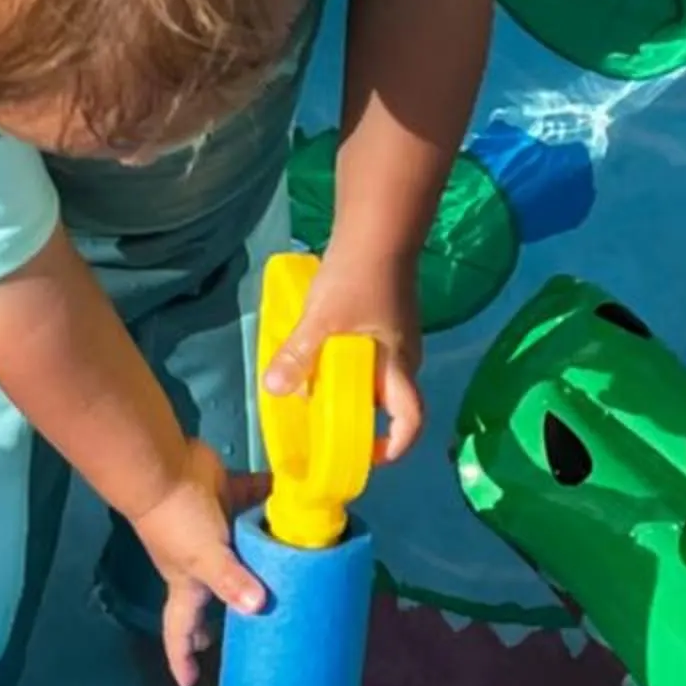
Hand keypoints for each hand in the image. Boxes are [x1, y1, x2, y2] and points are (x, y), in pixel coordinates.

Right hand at [131, 442, 269, 685]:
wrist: (163, 465)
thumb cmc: (178, 521)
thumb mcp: (205, 558)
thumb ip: (231, 581)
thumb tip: (258, 609)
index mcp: (188, 583)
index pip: (179, 631)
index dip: (181, 659)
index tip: (190, 684)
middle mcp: (200, 561)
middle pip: (213, 595)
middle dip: (223, 617)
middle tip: (246, 634)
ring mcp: (213, 528)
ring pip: (240, 551)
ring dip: (261, 561)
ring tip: (290, 576)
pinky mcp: (226, 496)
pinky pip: (255, 502)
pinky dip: (273, 506)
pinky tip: (301, 514)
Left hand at [264, 248, 425, 461]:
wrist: (377, 228)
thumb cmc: (359, 276)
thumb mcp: (322, 319)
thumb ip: (298, 356)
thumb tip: (275, 390)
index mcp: (398, 366)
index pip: (410, 419)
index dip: (394, 445)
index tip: (368, 457)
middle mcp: (404, 357)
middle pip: (392, 402)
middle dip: (365, 420)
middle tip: (330, 428)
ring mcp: (397, 336)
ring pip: (378, 377)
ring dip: (352, 390)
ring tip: (317, 393)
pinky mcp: (385, 318)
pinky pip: (369, 355)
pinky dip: (347, 365)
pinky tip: (319, 355)